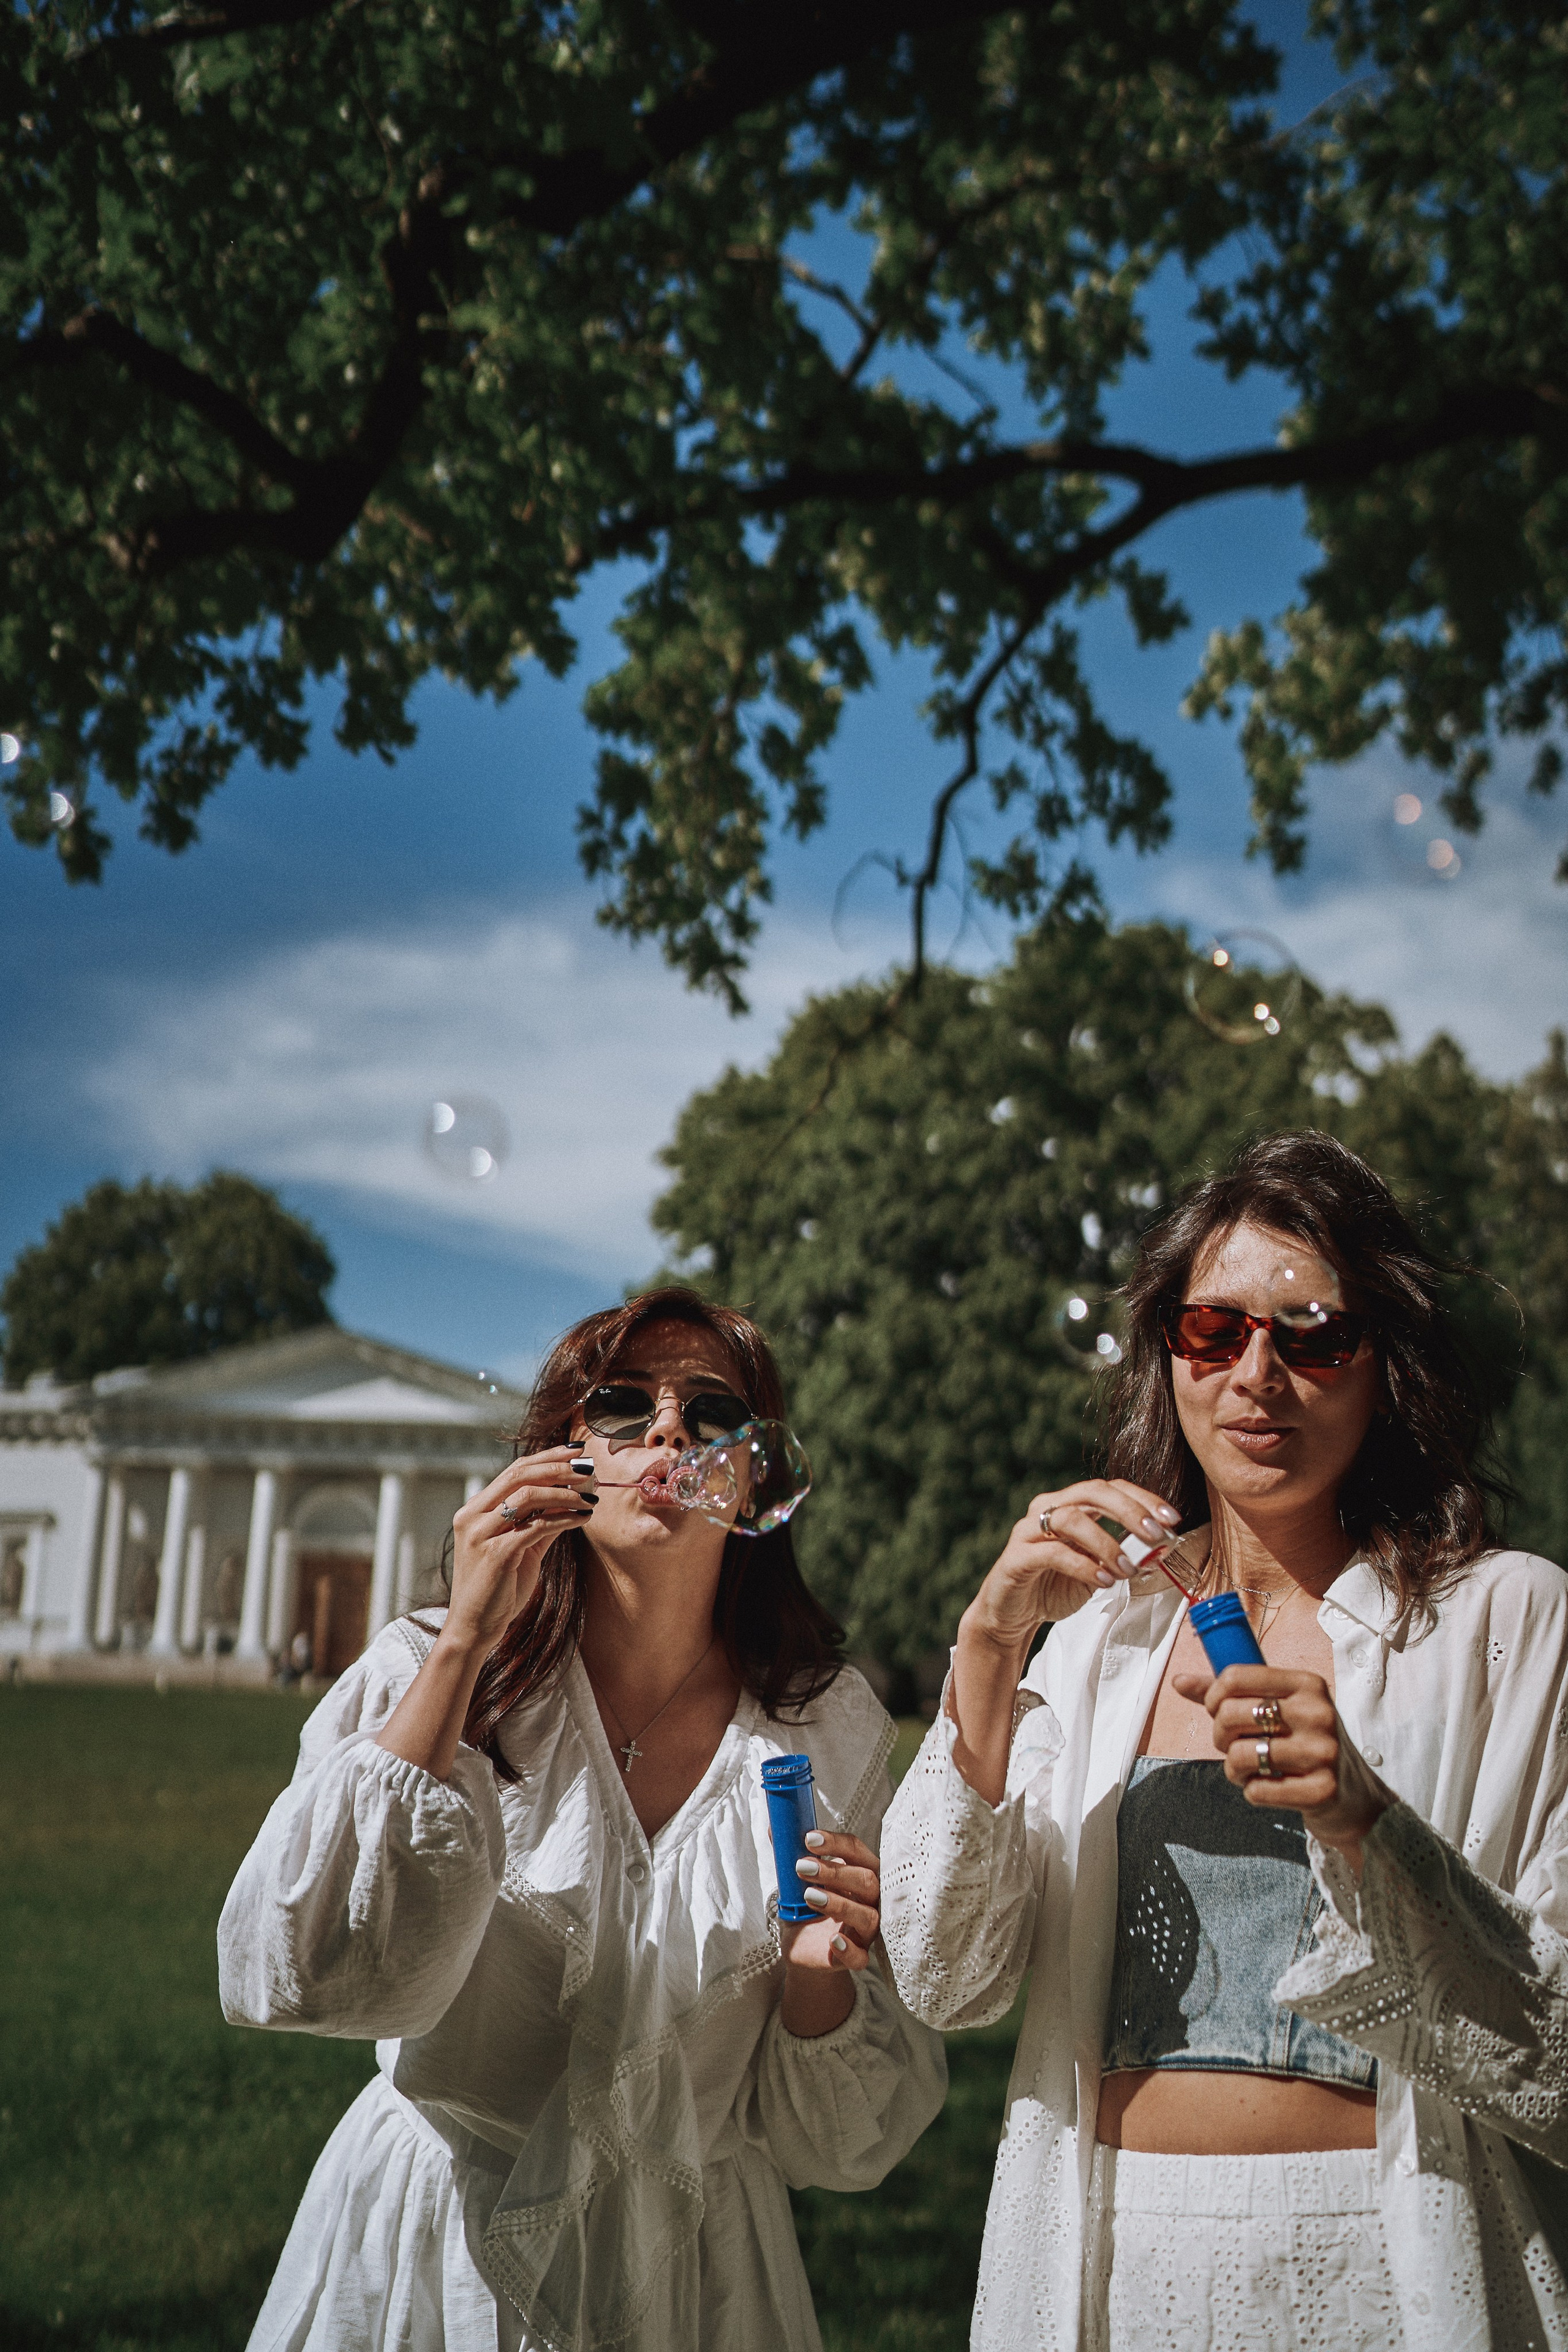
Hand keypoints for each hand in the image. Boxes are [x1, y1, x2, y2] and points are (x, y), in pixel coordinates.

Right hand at [445, 1446, 596, 1651]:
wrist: (475, 1627)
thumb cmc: (498, 1589)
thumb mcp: (521, 1548)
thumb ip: (540, 1522)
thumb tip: (571, 1498)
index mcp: (475, 1510)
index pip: (514, 1471)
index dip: (547, 1457)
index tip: (576, 1451)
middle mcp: (473, 1516)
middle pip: (519, 1475)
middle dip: (558, 1467)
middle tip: (589, 1467)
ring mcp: (481, 1534)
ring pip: (527, 1496)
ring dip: (564, 1492)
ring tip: (590, 1496)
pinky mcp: (495, 1554)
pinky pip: (536, 1526)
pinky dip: (563, 1518)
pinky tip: (582, 1518)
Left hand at [776, 1830, 879, 2037]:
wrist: (805, 1946)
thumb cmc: (808, 1905)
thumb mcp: (797, 1880)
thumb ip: (790, 1855)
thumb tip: (773, 1829)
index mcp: (860, 1872)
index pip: (857, 1851)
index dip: (836, 1843)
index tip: (809, 1839)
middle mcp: (870, 1900)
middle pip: (868, 1881)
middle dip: (835, 1872)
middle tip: (802, 1867)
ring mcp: (865, 1930)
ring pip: (868, 1916)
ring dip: (839, 1904)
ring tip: (809, 1896)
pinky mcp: (856, 1956)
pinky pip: (860, 1957)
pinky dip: (848, 1949)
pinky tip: (833, 1940)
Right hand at [963, 1477, 1181, 1655]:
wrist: (1013, 1615)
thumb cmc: (1055, 1586)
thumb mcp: (1097, 1569)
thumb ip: (1121, 1556)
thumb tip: (1159, 1549)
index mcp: (1070, 1504)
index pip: (1110, 1488)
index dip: (1143, 1499)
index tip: (1172, 1519)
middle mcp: (1048, 1508)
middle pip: (1092, 1492)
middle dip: (1129, 1511)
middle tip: (1155, 1535)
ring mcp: (1028, 1529)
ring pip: (1071, 1519)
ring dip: (1107, 1544)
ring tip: (1129, 1569)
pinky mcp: (1016, 1556)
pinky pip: (1052, 1553)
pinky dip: (1083, 1565)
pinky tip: (1103, 1580)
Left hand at [1173, 1664, 1391, 1862]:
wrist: (1356, 1800)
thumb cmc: (1307, 1746)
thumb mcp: (1279, 1711)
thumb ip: (1231, 1695)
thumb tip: (1179, 1681)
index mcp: (1307, 1684)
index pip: (1236, 1675)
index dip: (1212, 1696)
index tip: (1217, 1711)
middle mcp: (1318, 1712)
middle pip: (1231, 1714)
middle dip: (1220, 1736)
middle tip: (1234, 1746)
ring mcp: (1323, 1752)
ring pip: (1240, 1755)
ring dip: (1234, 1768)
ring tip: (1250, 1770)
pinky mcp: (1322, 1790)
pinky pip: (1257, 1791)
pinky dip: (1253, 1792)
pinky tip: (1270, 1788)